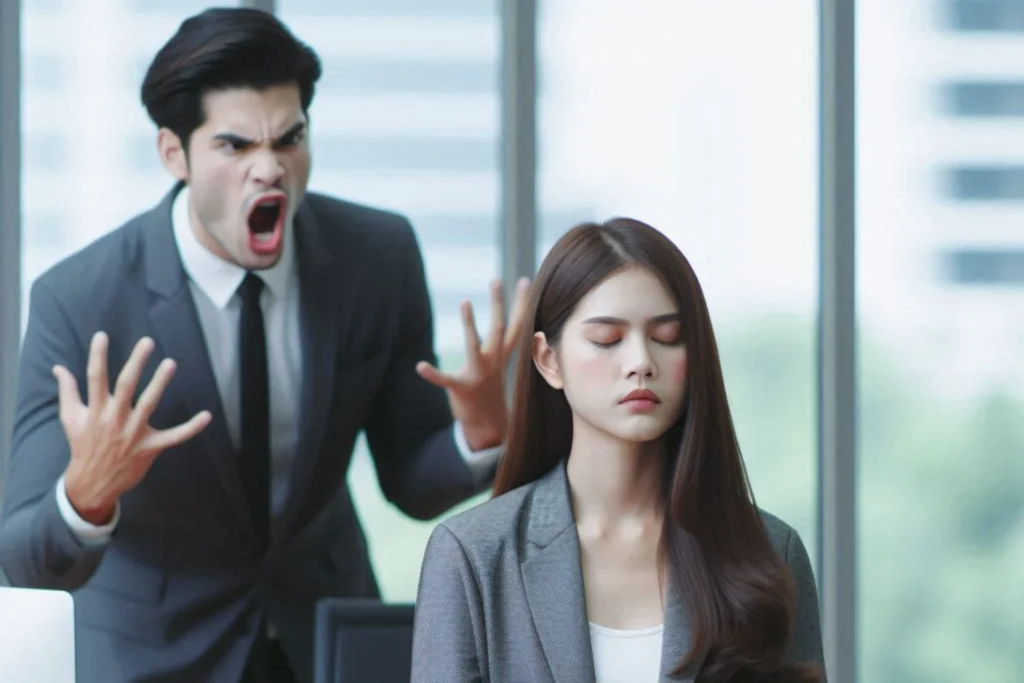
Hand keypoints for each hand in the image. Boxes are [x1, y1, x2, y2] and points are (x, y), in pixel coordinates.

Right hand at [55, 332, 211, 523]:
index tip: (102, 335)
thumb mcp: (71, 418)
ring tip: (170, 363)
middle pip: (126, 386)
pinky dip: (191, 428)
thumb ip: (68, 391)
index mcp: (95, 410)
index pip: (95, 378)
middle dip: (136, 363)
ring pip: (149, 404)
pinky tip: (206, 415)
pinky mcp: (150, 447)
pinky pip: (174, 436)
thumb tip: (58, 368)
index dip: (98, 356)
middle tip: (148, 342)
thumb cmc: (83, 445)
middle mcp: (114, 419)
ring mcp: (133, 434)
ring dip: (160, 383)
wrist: (92, 482)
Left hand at [416, 278, 530, 450]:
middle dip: (498, 304)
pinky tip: (420, 366)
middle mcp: (493, 362)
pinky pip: (446, 380)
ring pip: (474, 346)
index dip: (522, 304)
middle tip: (496, 280)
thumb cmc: (490, 392)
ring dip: (470, 324)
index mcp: (502, 356)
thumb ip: (501, 347)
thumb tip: (504, 329)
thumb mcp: (499, 367)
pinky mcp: (461, 389)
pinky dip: (433, 374)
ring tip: (465, 302)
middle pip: (498, 329)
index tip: (526, 280)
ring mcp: (478, 375)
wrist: (489, 428)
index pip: (516, 326)